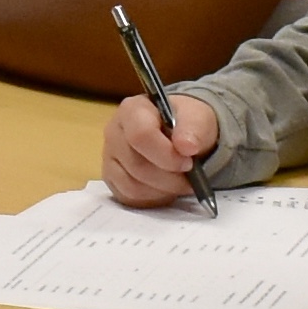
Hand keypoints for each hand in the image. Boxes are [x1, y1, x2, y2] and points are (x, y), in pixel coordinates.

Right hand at [99, 89, 221, 209]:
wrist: (179, 135)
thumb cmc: (185, 124)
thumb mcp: (198, 118)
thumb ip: (194, 128)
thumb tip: (187, 146)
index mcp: (131, 110)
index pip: (140, 136)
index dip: (166, 154)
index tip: (188, 162)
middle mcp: (113, 132)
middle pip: (137, 165)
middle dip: (169, 177)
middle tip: (190, 178)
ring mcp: (109, 157)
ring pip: (132, 186)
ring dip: (163, 190)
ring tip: (179, 182)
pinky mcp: (112, 179)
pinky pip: (129, 197)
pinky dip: (152, 198)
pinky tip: (165, 188)